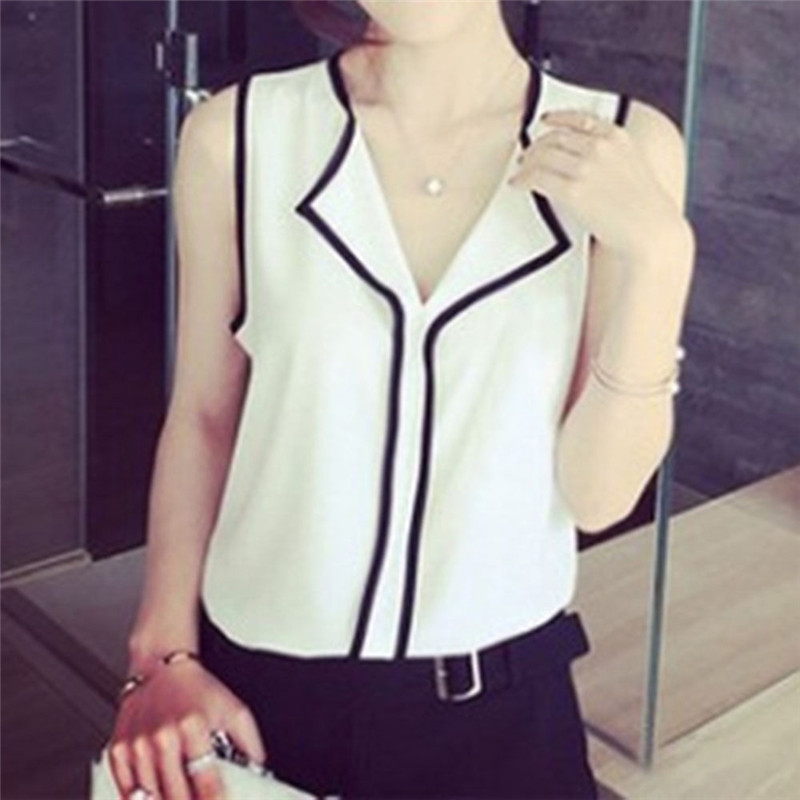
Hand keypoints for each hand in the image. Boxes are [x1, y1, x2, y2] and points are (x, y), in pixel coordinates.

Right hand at [107, 659, 267, 799]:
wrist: (160, 669)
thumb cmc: (198, 690)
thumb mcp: (234, 710)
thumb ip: (250, 745)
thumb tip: (259, 775)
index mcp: (193, 728)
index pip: (208, 784)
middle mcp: (163, 738)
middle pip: (178, 797)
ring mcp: (138, 747)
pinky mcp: (118, 752)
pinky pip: (126, 793)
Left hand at [508, 107, 688, 268]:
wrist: (650, 230)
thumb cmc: (644, 208)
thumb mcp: (633, 165)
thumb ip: (611, 154)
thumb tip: (581, 156)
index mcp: (616, 137)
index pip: (580, 118)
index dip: (557, 118)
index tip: (546, 120)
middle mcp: (599, 147)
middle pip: (556, 137)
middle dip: (537, 145)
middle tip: (527, 156)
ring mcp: (585, 168)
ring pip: (542, 155)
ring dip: (527, 163)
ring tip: (521, 171)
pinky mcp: (571, 191)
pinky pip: (536, 178)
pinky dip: (522, 179)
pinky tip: (518, 184)